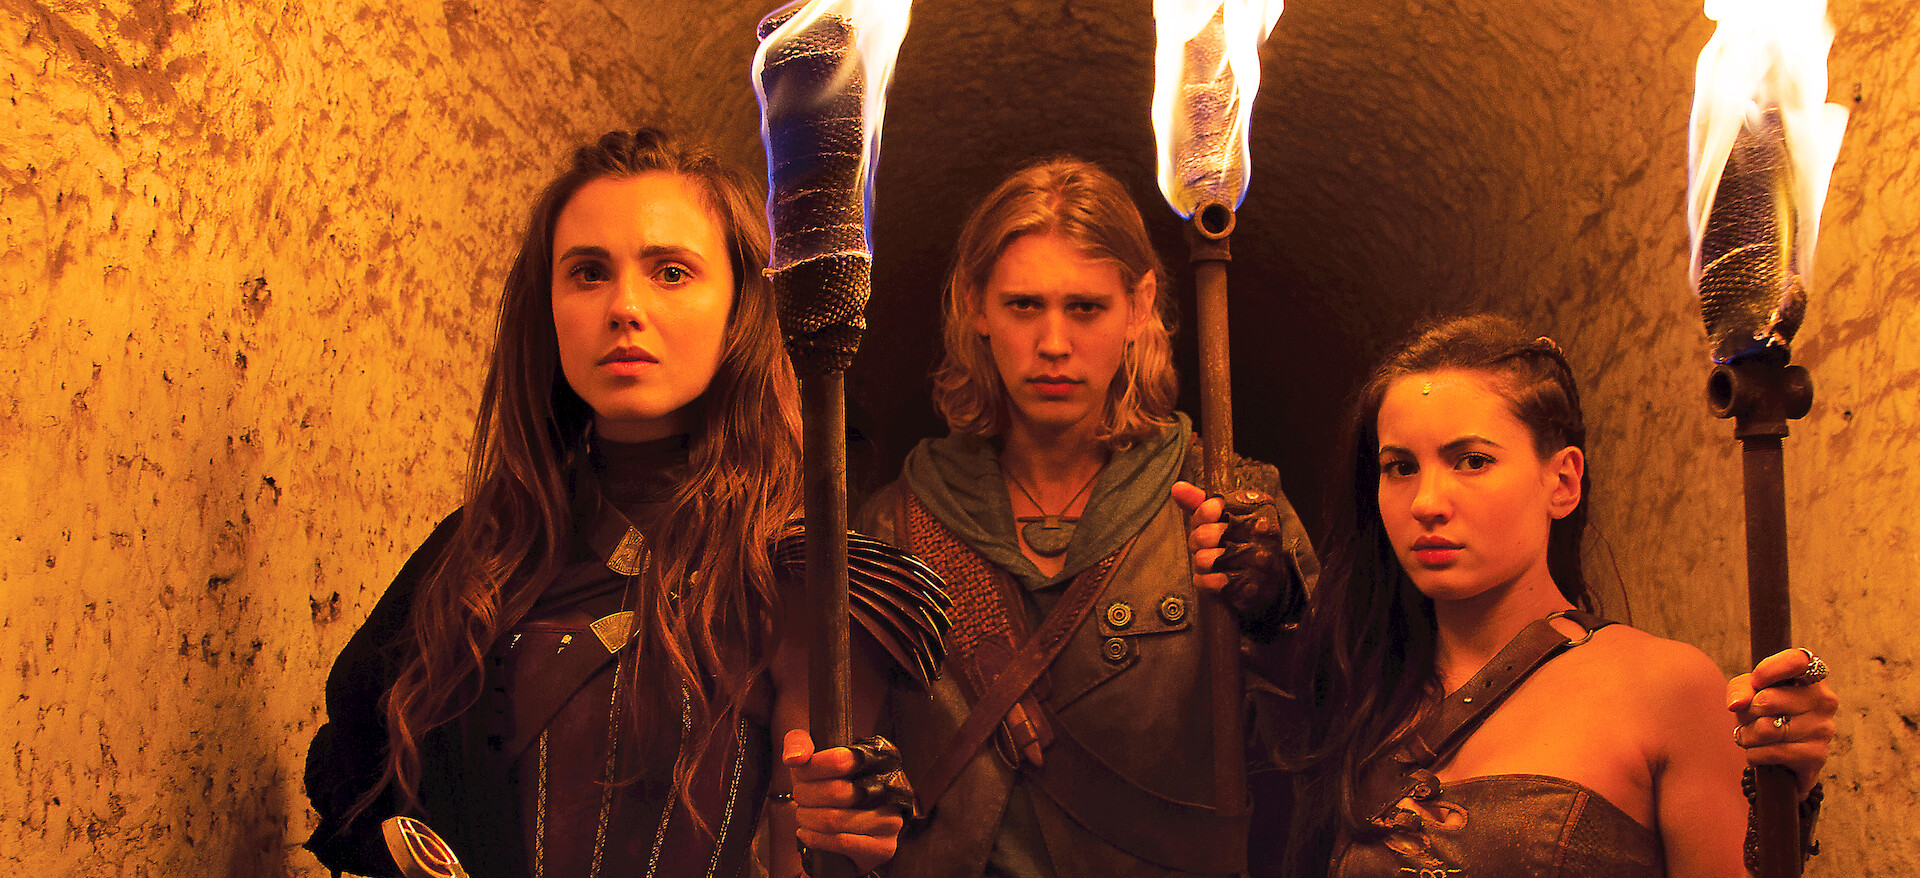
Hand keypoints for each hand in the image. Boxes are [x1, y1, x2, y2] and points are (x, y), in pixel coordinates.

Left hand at [783, 729, 907, 874]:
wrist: (847, 835)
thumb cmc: (827, 789)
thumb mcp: (813, 761)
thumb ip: (799, 743)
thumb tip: (795, 759)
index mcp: (877, 759)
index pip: (841, 759)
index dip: (813, 768)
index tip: (800, 775)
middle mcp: (890, 787)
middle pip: (835, 791)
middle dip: (806, 797)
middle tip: (799, 798)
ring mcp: (890, 819)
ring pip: (834, 819)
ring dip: (807, 819)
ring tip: (803, 816)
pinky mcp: (883, 847)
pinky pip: (840, 841)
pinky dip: (815, 838)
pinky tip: (806, 833)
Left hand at [1172, 480, 1298, 623]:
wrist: (1268, 578)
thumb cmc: (1240, 540)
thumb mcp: (1223, 516)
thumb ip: (1200, 502)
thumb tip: (1178, 487)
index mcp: (1259, 506)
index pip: (1213, 506)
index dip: (1201, 517)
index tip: (1207, 521)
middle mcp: (1263, 531)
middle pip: (1205, 534)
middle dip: (1197, 541)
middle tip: (1206, 545)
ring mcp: (1259, 560)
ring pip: (1204, 559)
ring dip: (1201, 563)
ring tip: (1211, 561)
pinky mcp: (1250, 586)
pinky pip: (1208, 581)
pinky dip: (1204, 580)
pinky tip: (1213, 576)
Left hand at [1728, 648, 1836, 798]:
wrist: (1781, 756)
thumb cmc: (1765, 713)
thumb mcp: (1749, 692)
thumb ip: (1741, 688)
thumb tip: (1738, 703)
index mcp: (1812, 676)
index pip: (1797, 661)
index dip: (1769, 669)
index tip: (1755, 681)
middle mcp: (1825, 699)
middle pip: (1766, 700)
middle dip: (1747, 713)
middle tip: (1750, 718)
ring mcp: (1824, 728)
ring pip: (1766, 729)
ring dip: (1748, 736)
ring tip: (1754, 736)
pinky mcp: (1817, 755)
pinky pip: (1771, 752)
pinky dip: (1755, 754)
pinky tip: (1761, 752)